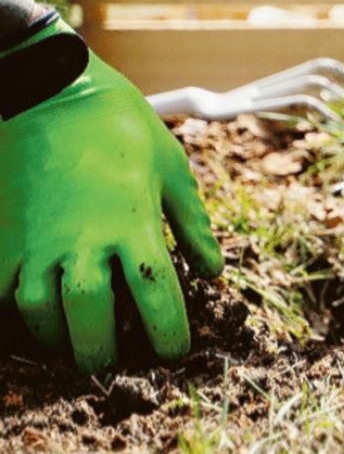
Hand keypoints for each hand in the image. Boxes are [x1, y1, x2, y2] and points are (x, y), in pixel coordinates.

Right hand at [0, 18, 222, 372]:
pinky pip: (0, 287)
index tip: (175, 352)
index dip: (168, 333)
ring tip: (70, 344)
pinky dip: (12, 308)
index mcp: (134, 225)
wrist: (52, 90)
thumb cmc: (124, 128)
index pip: (158, 296)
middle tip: (110, 363)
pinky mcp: (2, 234)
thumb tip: (212, 271)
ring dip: (55, 336)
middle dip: (101, 351)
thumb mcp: (172, 170)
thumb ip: (193, 225)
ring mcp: (36, 239)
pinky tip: (29, 314)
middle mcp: (84, 240)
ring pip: (39, 312)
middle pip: (91, 319)